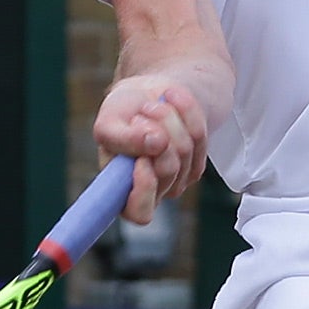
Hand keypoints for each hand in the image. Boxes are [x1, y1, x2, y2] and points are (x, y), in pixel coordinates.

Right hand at [93, 77, 208, 223]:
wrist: (149, 96)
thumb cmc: (123, 114)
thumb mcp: (109, 121)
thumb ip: (122, 137)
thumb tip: (153, 143)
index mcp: (119, 189)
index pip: (137, 212)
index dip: (144, 188)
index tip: (142, 160)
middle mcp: (149, 191)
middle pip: (167, 169)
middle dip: (157, 129)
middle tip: (142, 112)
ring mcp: (176, 180)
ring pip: (185, 149)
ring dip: (169, 117)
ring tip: (153, 106)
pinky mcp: (196, 164)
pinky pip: (199, 136)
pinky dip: (186, 111)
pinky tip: (172, 104)